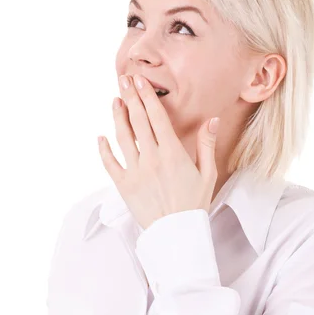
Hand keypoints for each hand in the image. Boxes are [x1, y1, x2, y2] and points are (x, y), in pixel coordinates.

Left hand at [97, 74, 219, 230]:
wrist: (177, 234)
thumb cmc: (194, 204)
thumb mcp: (207, 174)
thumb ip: (207, 145)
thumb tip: (212, 119)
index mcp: (172, 153)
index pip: (156, 117)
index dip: (147, 96)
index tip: (140, 81)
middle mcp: (151, 158)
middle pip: (137, 121)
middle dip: (130, 97)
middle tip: (124, 80)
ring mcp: (135, 172)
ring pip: (122, 138)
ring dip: (117, 117)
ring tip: (115, 100)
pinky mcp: (124, 186)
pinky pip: (110, 164)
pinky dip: (103, 150)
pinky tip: (101, 137)